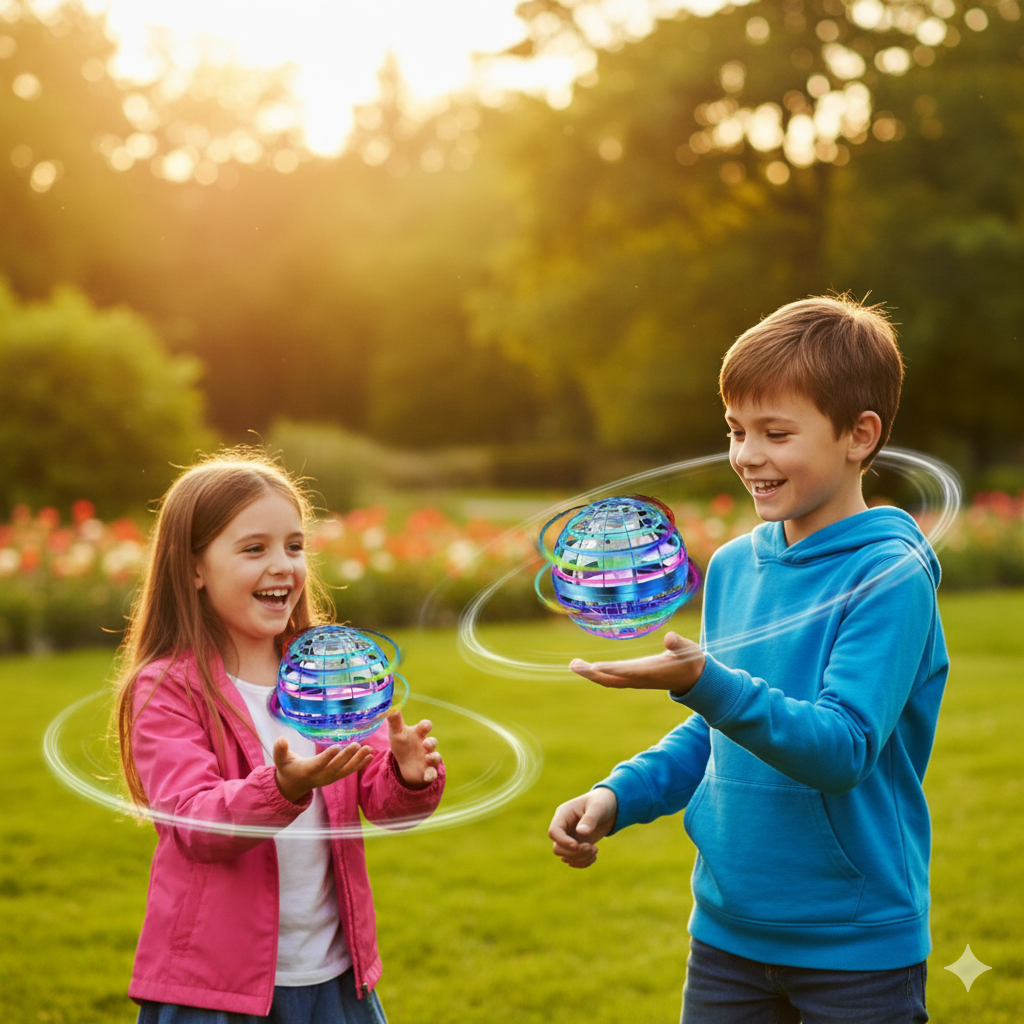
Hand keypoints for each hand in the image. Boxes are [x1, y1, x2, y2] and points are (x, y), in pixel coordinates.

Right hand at [273, 737, 373, 803]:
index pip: (318, 764)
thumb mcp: (281, 759)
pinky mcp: (336, 777)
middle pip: (336, 767)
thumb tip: (281, 738)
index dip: (327, 757)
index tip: (337, 747)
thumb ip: (280, 750)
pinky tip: (370, 755)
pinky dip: (360, 764)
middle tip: (357, 744)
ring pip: (346, 770)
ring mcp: (330, 778)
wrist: (294, 785)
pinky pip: (349, 771)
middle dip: (347, 756)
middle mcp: (321, 776)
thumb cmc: (287, 768)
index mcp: (307, 771)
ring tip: (369, 749)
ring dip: (358, 760)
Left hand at [387, 710, 441, 787]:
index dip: (426, 725)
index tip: (425, 726)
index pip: (426, 726)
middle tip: (425, 744)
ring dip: (433, 757)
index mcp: (419, 733)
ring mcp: (428, 758)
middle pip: (433, 742)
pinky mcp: (428, 771)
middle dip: (431, 743)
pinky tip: (427, 776)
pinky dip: (431, 774)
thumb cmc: (402, 744)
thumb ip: (394, 720)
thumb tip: (391, 706)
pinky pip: (433, 773)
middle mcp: (426, 745)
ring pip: (436, 757)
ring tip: (427, 758)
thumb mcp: (396, 732)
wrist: (405, 763)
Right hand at [549, 788, 618, 867]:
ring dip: (580, 858)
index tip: (578, 845)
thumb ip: (590, 819)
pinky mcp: (576, 845)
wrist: (610, 806)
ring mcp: (569, 837)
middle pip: (557, 847)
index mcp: (564, 814)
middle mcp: (563, 827)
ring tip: (595, 851)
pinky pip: (573, 860)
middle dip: (574, 853)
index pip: (554, 831)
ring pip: (565, 856)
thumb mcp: (598, 808)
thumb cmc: (602, 802)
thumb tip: (581, 832)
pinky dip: (583, 862)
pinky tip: (594, 856)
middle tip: (591, 848)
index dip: (563, 841)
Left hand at [570, 631, 705, 694]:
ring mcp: (636, 680)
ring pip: (609, 680)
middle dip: (592, 673)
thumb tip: (670, 638)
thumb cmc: (691, 661)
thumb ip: (679, 644)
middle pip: (611, 680)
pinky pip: (612, 679)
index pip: (628, 671)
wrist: (694, 679)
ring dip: (591, 674)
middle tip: (573, 665)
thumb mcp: (689, 650)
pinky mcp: (634, 678)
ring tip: (574, 665)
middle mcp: (640, 678)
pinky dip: (598, 674)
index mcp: (651, 672)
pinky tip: (587, 668)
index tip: (594, 667)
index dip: (611, 670)